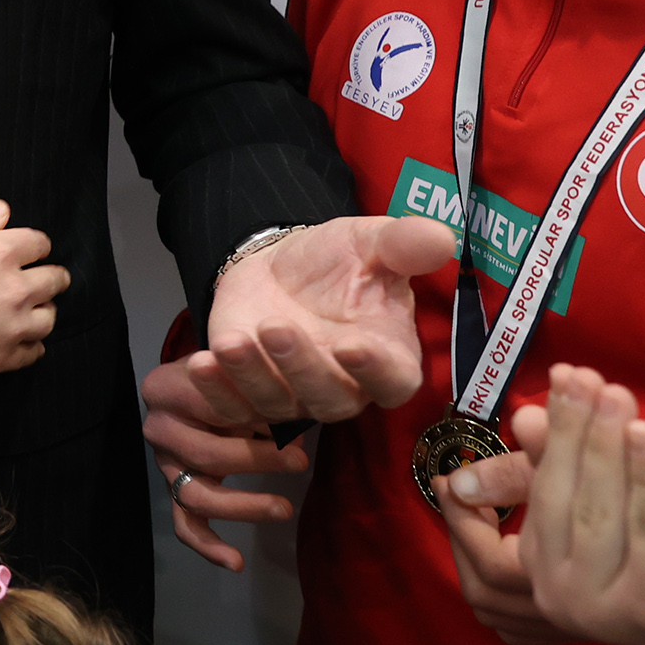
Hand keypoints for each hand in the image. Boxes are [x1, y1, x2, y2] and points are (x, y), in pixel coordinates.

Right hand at [0, 200, 68, 375]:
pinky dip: (31, 344)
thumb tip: (2, 210)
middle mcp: (15, 289)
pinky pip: (36, 351)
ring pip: (49, 317)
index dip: (34, 244)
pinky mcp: (4, 357)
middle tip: (38, 277)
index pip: (40, 243)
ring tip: (28, 308)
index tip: (27, 249)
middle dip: (49, 274)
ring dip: (42, 309)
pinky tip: (18, 337)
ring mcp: (13, 326)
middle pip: (55, 279)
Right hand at [141, 355, 306, 571]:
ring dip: (243, 505)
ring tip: (285, 509)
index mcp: (164, 388)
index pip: (207, 405)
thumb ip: (260, 393)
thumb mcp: (240, 371)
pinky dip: (208, 546)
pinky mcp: (174, 490)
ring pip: (194, 495)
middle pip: (204, 454)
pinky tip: (235, 562)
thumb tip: (295, 426)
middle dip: (257, 461)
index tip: (292, 420)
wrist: (205, 382)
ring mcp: (164, 463)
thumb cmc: (227, 375)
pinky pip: (185, 525)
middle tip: (300, 462)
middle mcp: (156, 427)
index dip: (252, 415)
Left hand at [190, 215, 450, 425]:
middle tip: (277, 328)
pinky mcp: (249, 394)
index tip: (353, 346)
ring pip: (277, 405)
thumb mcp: (369, 242)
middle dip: (301, 368)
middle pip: (330, 399)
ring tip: (233, 343)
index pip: (392, 381)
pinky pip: (233, 408)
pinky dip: (215, 392)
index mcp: (387, 357)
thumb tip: (442, 236)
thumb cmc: (337, 261)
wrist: (279, 265)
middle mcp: (344, 386)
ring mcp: (294, 395)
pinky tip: (202, 363)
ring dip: (252, 376)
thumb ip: (404, 244)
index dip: (375, 371)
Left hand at [437, 462, 571, 644]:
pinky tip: (498, 564)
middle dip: (461, 541)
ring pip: (497, 614)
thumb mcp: (572, 467)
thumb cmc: (631, 488)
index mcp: (557, 577)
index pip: (487, 559)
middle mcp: (563, 611)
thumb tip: (458, 482)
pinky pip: (519, 629)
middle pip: (484, 592)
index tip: (446, 480)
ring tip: (474, 524)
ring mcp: (571, 625)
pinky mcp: (581, 630)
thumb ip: (512, 474)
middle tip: (455, 497)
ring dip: (475, 569)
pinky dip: (498, 600)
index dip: (459, 516)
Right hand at [506, 365, 644, 644]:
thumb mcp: (620, 492)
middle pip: (561, 499)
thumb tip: (525, 415)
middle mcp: (561, 600)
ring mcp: (607, 614)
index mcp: (542, 570)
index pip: (538, 489)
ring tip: (617, 393)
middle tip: (589, 378)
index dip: (555, 430)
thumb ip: (571, 460)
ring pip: (600, 513)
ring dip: (607, 446)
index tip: (565, 375)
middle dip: (576, 430)